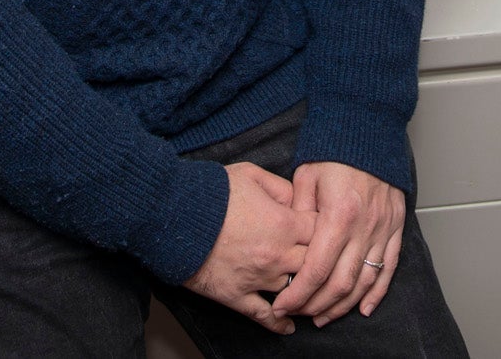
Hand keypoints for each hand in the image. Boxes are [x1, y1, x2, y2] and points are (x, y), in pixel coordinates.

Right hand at [184, 162, 314, 333]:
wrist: (173, 215)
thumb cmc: (212, 192)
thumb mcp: (251, 175)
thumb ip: (281, 187)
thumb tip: (297, 199)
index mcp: (284, 224)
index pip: (323, 232)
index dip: (326, 229)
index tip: (325, 229)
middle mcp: (277, 256)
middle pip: (315, 265)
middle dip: (320, 262)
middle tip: (323, 261)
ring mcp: (257, 279)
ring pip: (294, 292)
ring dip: (303, 291)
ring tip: (309, 292)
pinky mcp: (236, 296)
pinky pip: (264, 315)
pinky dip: (278, 323)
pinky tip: (287, 326)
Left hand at [270, 160, 407, 326]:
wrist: (368, 126)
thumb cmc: (334, 149)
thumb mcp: (305, 176)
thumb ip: (297, 212)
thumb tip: (289, 242)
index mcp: (339, 214)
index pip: (316, 269)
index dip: (298, 294)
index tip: (282, 305)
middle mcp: (365, 225)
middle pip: (341, 283)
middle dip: (317, 305)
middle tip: (298, 314)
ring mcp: (384, 227)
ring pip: (364, 282)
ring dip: (343, 305)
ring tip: (323, 316)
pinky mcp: (396, 225)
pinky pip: (389, 268)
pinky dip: (377, 292)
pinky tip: (363, 308)